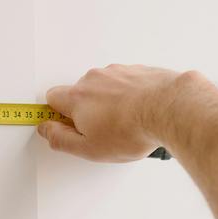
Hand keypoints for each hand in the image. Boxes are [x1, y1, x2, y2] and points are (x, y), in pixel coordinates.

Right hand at [38, 64, 180, 161]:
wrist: (171, 109)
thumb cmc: (132, 130)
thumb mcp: (88, 148)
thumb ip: (60, 139)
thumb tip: (46, 131)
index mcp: (77, 97)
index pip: (52, 99)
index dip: (57, 115)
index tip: (67, 127)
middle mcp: (93, 79)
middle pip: (79, 94)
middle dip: (85, 111)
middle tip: (101, 132)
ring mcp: (116, 72)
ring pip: (103, 88)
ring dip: (108, 103)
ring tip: (125, 123)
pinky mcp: (137, 70)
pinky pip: (125, 83)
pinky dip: (128, 96)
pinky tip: (138, 112)